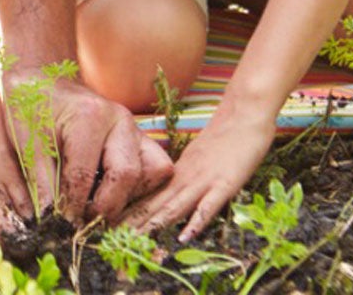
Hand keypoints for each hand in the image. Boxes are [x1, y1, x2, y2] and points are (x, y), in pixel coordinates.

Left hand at [3, 72, 172, 222]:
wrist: (43, 79)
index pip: (84, 176)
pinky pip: (157, 169)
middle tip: (81, 221)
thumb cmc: (31, 107)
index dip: (70, 207)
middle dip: (105, 207)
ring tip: (97, 205)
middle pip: (128, 176)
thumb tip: (48, 221)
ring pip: (154, 173)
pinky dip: (140, 188)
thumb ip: (38, 181)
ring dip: (128, 197)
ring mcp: (135, 129)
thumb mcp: (24, 140)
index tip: (58, 225)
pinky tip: (109, 193)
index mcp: (90, 116)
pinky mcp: (140, 139)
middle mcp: (121, 121)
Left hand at [123, 106, 275, 239]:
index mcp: (177, 172)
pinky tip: (185, 237)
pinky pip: (209, 205)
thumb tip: (164, 196)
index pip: (147, 195)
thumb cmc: (223, 137)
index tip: (108, 225)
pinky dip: (196, 222)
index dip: (128, 211)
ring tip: (134, 241)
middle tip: (110, 239)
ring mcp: (204, 181)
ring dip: (154, 225)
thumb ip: (181, 177)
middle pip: (154, 203)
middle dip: (133, 223)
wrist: (244, 112)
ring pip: (174, 206)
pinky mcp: (225, 184)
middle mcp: (185, 177)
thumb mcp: (195, 158)